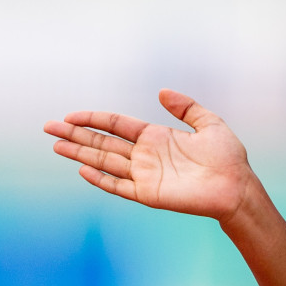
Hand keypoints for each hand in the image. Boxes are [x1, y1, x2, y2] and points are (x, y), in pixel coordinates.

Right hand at [44, 89, 254, 221]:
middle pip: (102, 142)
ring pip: (104, 162)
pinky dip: (100, 179)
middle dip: (75, 135)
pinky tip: (82, 169)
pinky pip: (119, 186)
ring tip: (56, 145)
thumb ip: (185, 107)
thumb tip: (161, 91)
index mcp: (156, 137)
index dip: (93, 119)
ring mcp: (145, 175)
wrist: (236, 187)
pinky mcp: (149, 194)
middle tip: (48, 128)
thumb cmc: (227, 158)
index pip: (116, 125)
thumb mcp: (209, 123)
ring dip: (79, 154)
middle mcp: (145, 155)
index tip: (70, 116)